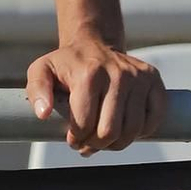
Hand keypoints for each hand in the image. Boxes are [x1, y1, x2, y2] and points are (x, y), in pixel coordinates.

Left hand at [26, 36, 164, 154]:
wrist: (94, 44)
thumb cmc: (66, 64)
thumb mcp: (41, 71)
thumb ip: (37, 91)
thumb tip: (43, 114)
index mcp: (89, 74)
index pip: (85, 124)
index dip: (76, 139)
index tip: (72, 139)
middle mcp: (118, 74)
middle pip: (110, 131)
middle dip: (95, 144)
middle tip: (88, 144)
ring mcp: (139, 77)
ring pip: (132, 130)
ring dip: (116, 143)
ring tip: (104, 140)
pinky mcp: (154, 80)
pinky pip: (153, 120)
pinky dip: (140, 133)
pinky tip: (125, 130)